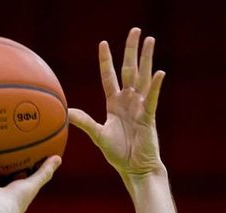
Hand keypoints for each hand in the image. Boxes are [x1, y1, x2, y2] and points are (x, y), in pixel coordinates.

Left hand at [69, 27, 165, 179]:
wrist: (134, 168)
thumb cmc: (118, 154)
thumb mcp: (98, 135)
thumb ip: (85, 122)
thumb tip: (67, 112)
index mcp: (115, 104)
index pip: (109, 76)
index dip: (106, 60)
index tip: (103, 43)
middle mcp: (129, 101)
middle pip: (130, 70)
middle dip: (131, 50)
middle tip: (135, 30)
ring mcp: (140, 107)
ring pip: (144, 78)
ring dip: (147, 59)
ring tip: (150, 40)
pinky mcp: (149, 117)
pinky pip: (152, 99)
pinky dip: (155, 86)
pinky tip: (159, 72)